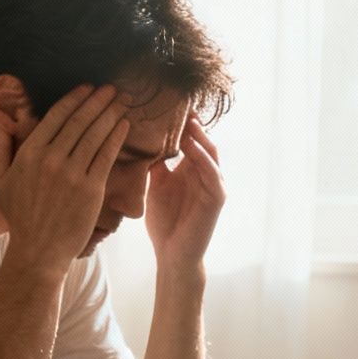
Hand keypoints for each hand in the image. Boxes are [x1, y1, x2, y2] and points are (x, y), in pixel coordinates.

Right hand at [0, 84, 130, 272]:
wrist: (38, 251)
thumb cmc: (19, 217)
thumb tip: (2, 125)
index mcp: (28, 154)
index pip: (55, 116)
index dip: (74, 98)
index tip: (86, 88)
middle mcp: (51, 160)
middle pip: (78, 121)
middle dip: (96, 100)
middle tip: (109, 87)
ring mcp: (72, 174)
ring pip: (95, 135)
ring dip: (109, 114)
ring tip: (120, 101)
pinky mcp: (91, 189)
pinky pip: (105, 156)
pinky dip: (116, 137)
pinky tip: (124, 125)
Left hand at [143, 111, 225, 268]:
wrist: (172, 254)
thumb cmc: (164, 222)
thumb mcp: (155, 187)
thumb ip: (154, 165)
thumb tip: (140, 140)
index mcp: (191, 169)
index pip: (190, 139)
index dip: (182, 123)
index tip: (166, 104)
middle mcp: (205, 173)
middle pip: (202, 140)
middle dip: (193, 123)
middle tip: (180, 103)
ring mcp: (213, 185)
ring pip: (210, 152)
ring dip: (199, 136)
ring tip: (187, 120)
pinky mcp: (217, 199)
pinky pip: (213, 173)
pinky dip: (203, 158)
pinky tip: (192, 146)